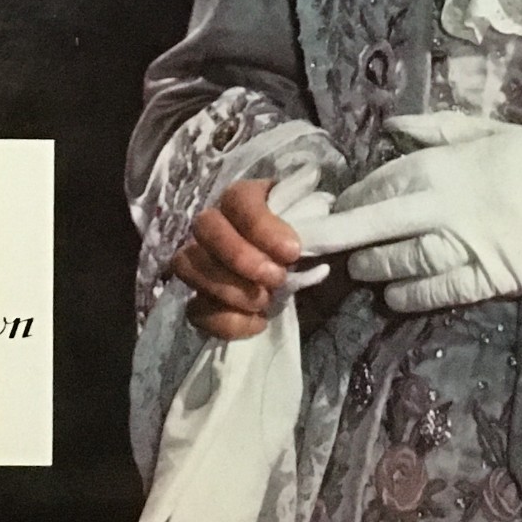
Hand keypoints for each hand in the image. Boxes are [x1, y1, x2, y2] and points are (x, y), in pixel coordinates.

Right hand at [170, 168, 330, 339]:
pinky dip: (224, 321)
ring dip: (226, 288)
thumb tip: (325, 231)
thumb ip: (330, 230)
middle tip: (276, 279)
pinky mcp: (204, 299)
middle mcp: (221, 223)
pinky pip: (194, 309)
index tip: (292, 252)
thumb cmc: (326, 253)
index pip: (240, 199)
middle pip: (205, 227)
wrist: (322, 293)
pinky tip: (257, 323)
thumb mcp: (334, 237)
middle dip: (239, 256)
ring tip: (264, 302)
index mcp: (252, 198)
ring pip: (187, 264)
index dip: (261, 227)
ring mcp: (206, 262)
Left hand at [304, 113, 521, 312]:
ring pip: (397, 263)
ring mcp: (461, 248)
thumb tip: (393, 127)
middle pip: (372, 225)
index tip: (331, 206)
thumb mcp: (493, 130)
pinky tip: (395, 296)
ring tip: (361, 266)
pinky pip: (432, 293)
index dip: (349, 199)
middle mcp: (441, 208)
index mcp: (442, 166)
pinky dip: (408, 296)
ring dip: (372, 266)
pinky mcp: (483, 282)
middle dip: (332, 235)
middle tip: (301, 246)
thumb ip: (439, 128)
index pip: (378, 185)